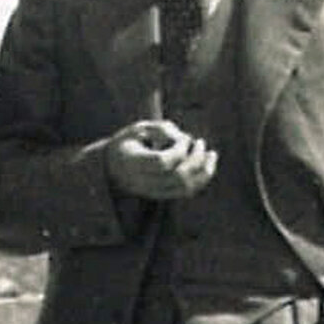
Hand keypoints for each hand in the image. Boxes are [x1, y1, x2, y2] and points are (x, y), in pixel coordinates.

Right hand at [97, 118, 216, 202]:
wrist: (112, 166)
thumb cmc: (128, 142)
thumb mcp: (139, 128)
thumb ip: (162, 129)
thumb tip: (186, 141)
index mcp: (132, 163)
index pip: (163, 162)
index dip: (179, 149)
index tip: (183, 137)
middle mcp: (142, 182)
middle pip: (177, 177)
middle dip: (195, 159)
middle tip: (201, 142)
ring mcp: (152, 192)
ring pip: (185, 188)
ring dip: (203, 171)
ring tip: (212, 154)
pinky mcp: (162, 195)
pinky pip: (186, 192)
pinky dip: (201, 179)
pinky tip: (207, 164)